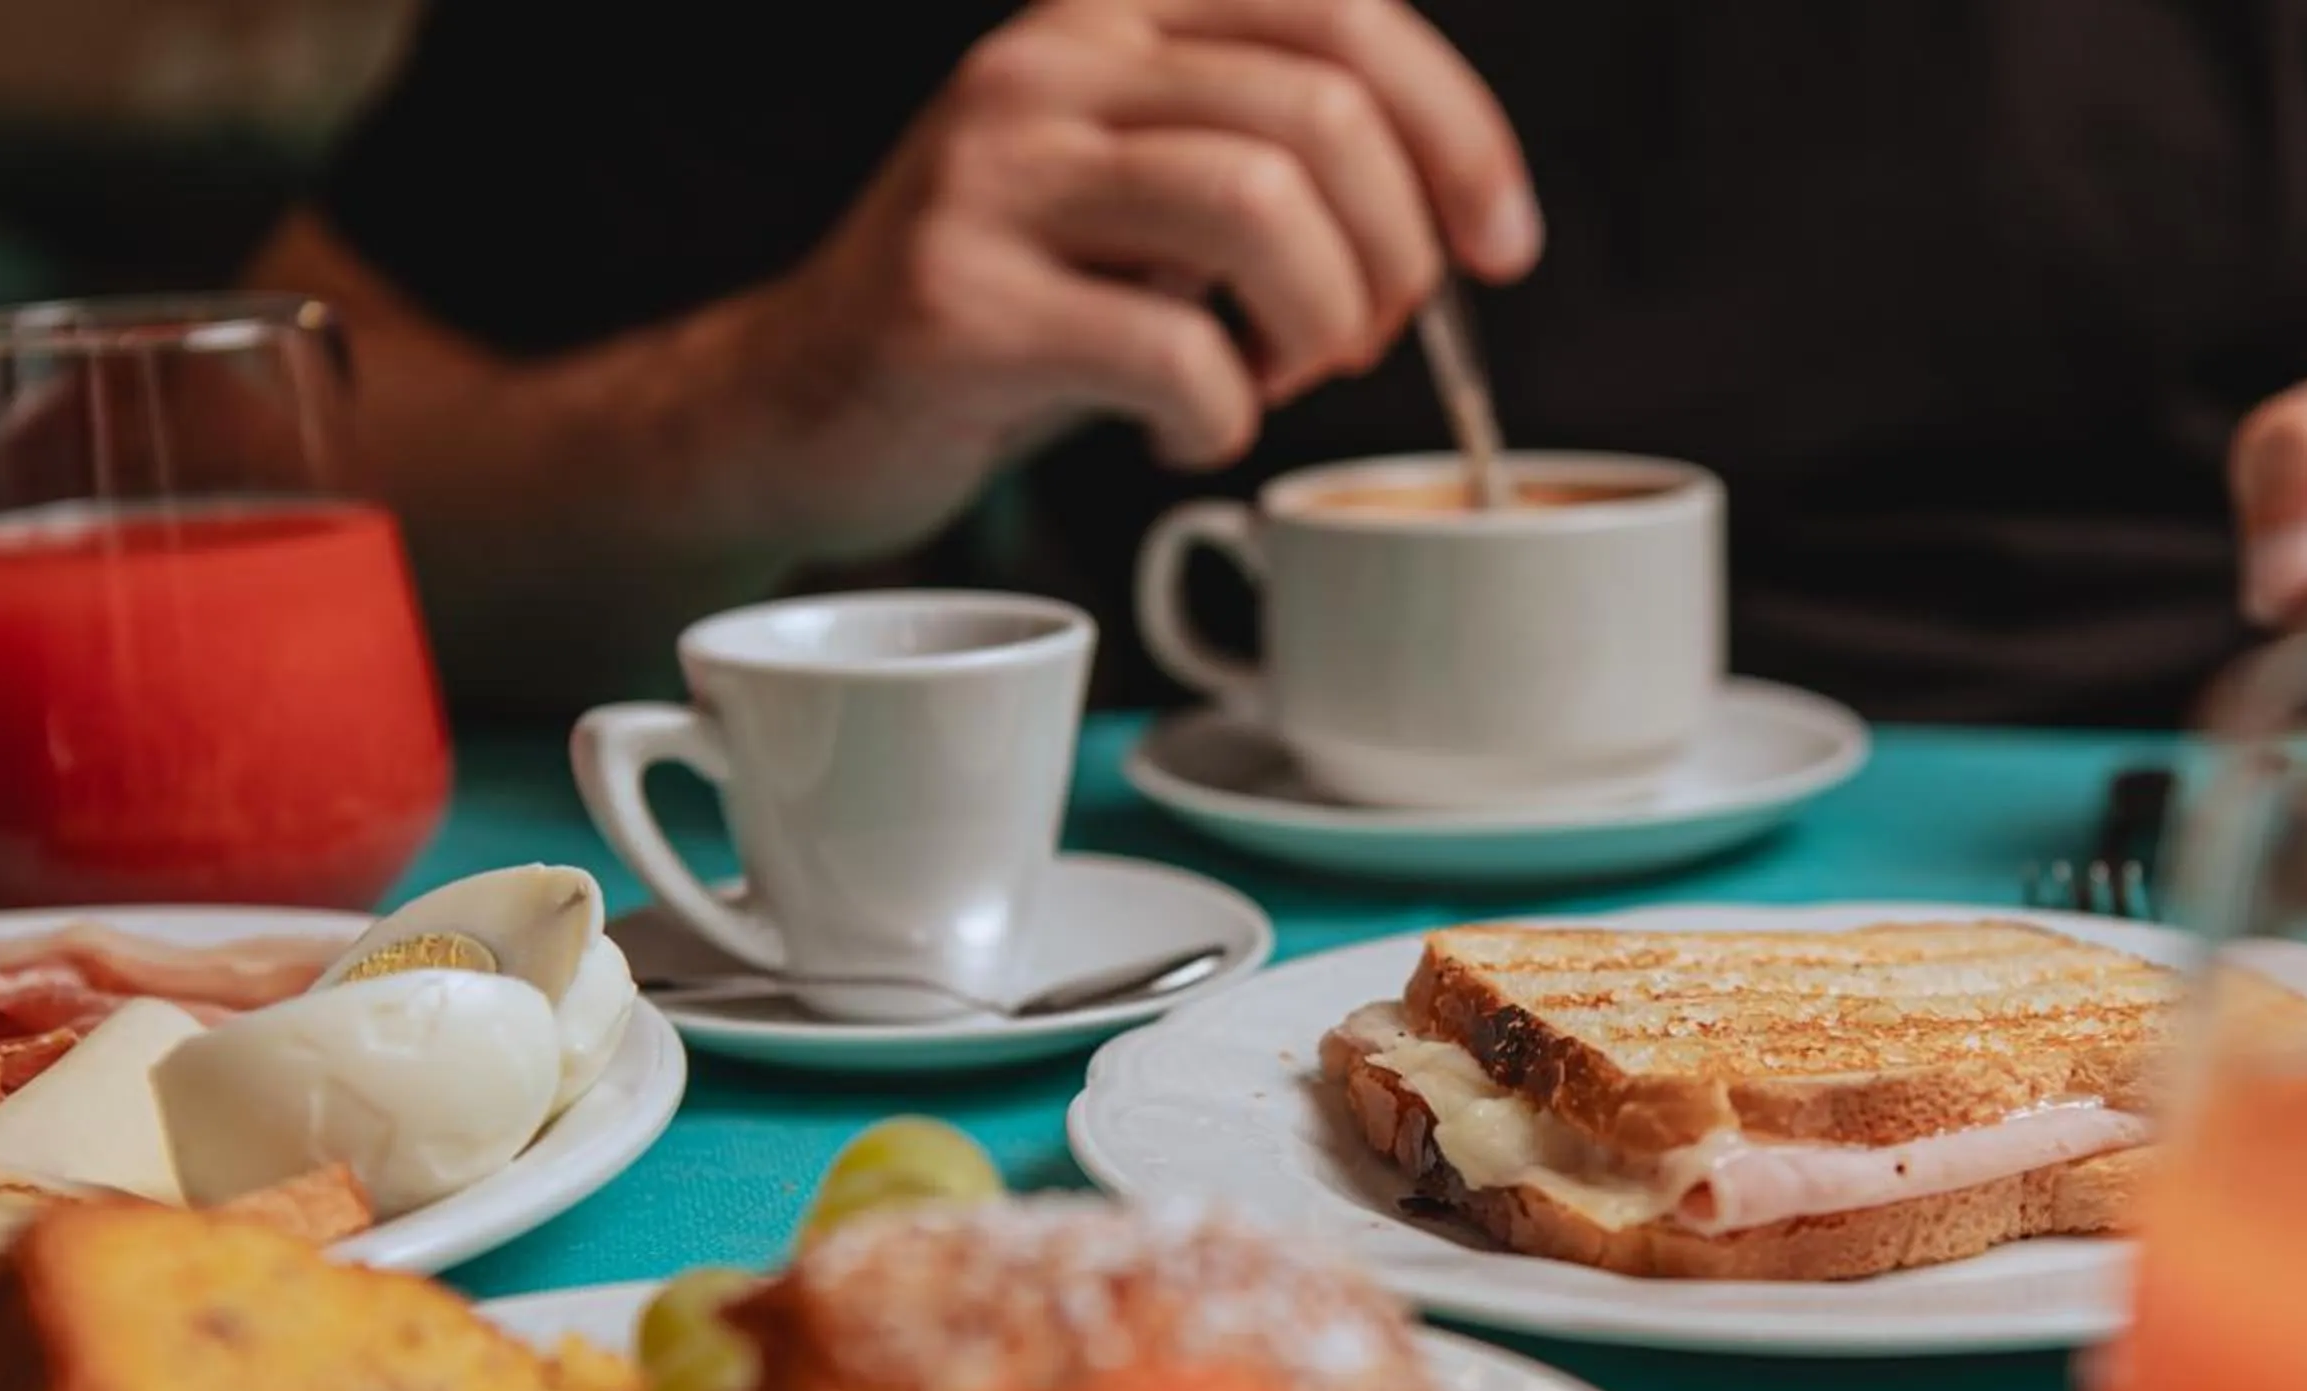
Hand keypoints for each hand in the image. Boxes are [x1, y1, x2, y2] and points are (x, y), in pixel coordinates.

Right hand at [712, 0, 1538, 559]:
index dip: (1459, 132)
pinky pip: (1174, 352)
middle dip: (1394, 256)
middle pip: (1321, 114)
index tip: (1501, 249)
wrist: (805, 400)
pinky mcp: (957, 302)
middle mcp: (1047, 62)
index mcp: (1113, 11)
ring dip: (1320, 323)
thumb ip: (1273, 159)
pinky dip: (1223, 416)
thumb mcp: (1146, 193)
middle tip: (1361, 343)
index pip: (1343, 9)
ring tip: (1279, 377)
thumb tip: (1456, 217)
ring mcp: (991, 175)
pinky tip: (1186, 433)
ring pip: (1263, 209)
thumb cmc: (1018, 308)